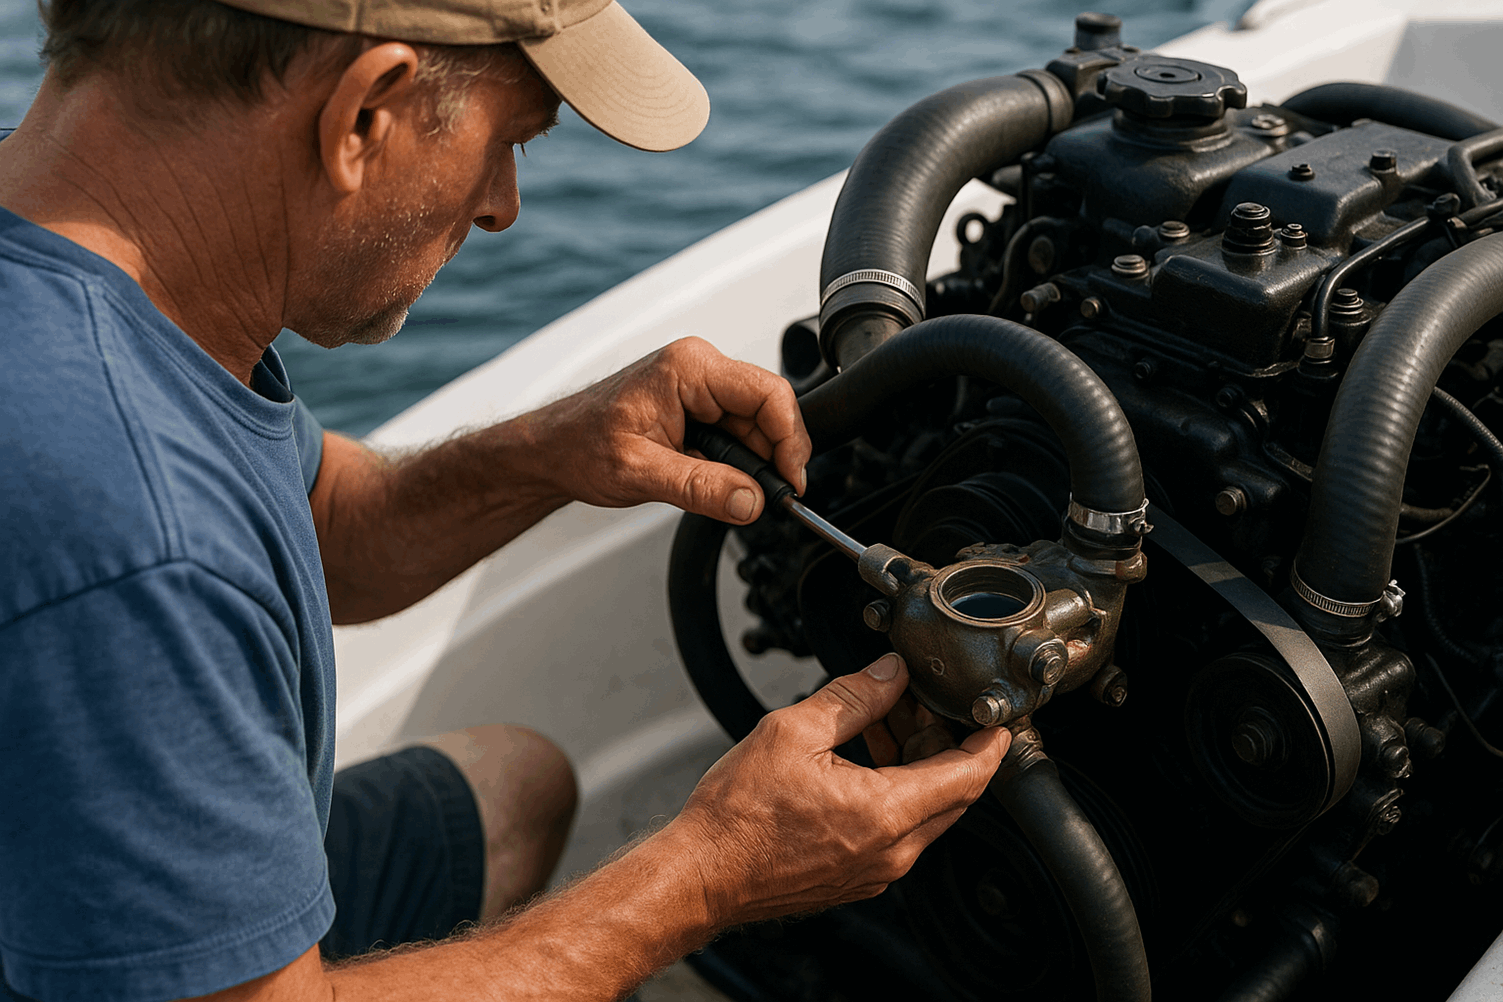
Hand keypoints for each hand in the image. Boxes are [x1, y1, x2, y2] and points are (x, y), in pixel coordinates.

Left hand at [525, 337, 809, 522]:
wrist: (550, 450)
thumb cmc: (578, 446)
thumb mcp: (640, 473)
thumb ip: (701, 488)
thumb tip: (751, 501)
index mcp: (688, 367)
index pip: (768, 393)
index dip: (789, 440)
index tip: (789, 482)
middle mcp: (698, 370)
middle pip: (767, 411)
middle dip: (771, 458)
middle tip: (766, 500)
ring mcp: (699, 389)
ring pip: (754, 427)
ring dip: (751, 465)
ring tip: (728, 494)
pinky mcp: (696, 409)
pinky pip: (735, 436)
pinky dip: (735, 465)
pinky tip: (717, 483)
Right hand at [668, 654, 1009, 926]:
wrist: (701, 874)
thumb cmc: (737, 818)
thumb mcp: (794, 733)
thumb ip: (854, 697)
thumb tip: (890, 673)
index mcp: (885, 812)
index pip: (968, 775)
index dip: (990, 741)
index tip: (997, 718)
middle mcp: (891, 851)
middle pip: (953, 794)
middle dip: (948, 744)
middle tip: (922, 705)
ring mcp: (876, 870)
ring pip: (925, 812)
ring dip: (917, 766)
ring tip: (882, 725)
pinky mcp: (857, 878)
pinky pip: (898, 832)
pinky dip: (896, 793)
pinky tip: (862, 762)